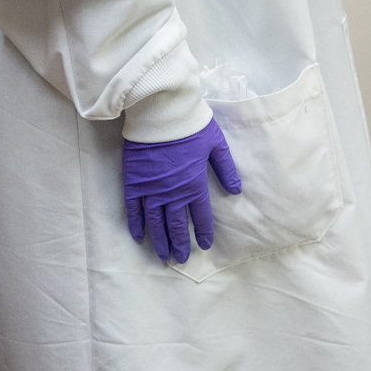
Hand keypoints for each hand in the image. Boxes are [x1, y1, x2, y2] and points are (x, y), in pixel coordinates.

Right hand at [122, 118, 242, 263]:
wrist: (160, 111)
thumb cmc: (191, 125)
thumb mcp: (216, 144)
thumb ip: (226, 169)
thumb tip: (236, 190)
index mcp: (194, 184)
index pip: (201, 216)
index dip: (203, 233)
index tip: (205, 245)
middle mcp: (172, 193)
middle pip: (177, 225)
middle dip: (180, 244)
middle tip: (181, 259)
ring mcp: (151, 190)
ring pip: (155, 223)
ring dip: (160, 241)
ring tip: (164, 256)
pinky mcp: (133, 183)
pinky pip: (133, 210)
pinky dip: (136, 225)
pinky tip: (139, 238)